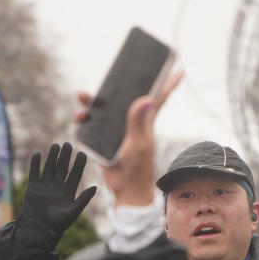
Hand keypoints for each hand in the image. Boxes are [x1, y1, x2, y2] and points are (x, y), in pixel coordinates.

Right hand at [22, 142, 97, 234]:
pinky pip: (34, 172)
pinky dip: (35, 164)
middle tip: (68, 144)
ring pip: (49, 167)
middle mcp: (57, 186)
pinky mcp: (33, 186)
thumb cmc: (57, 224)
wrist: (39, 229)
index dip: (79, 164)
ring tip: (56, 146)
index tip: (82, 153)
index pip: (75, 174)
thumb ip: (83, 199)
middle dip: (65, 156)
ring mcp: (45, 185)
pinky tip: (37, 154)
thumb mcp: (73, 212)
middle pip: (62, 167)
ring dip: (52, 156)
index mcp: (68, 191)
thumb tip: (95, 187)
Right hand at [74, 70, 182, 205]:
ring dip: (92, 102)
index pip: (158, 98)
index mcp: (145, 121)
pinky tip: (79, 118)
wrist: (126, 189)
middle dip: (117, 85)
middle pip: (125, 97)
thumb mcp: (139, 143)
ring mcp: (117, 130)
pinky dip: (84, 119)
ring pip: (104, 109)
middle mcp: (132, 122)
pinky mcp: (104, 139)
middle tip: (109, 74)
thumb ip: (139, 121)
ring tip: (82, 96)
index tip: (179, 70)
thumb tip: (147, 98)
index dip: (168, 83)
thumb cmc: (138, 167)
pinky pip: (92, 124)